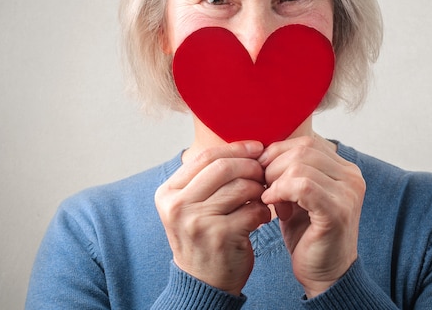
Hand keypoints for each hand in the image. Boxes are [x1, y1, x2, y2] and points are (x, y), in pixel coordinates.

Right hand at [155, 141, 270, 294]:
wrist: (203, 283)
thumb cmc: (202, 237)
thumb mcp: (190, 206)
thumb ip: (207, 177)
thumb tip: (244, 147)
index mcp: (168, 193)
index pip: (205, 157)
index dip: (235, 148)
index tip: (257, 148)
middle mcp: (177, 206)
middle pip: (224, 168)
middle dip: (250, 166)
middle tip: (264, 173)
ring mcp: (197, 221)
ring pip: (241, 187)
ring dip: (259, 190)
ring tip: (262, 198)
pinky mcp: (220, 236)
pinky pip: (252, 210)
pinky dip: (263, 211)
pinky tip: (262, 217)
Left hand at [259, 136, 364, 297]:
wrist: (325, 275)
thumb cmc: (308, 235)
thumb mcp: (297, 195)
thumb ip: (290, 171)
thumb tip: (264, 150)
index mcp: (344, 169)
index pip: (307, 141)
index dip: (278, 152)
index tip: (262, 171)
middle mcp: (352, 177)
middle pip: (303, 148)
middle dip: (274, 164)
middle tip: (263, 186)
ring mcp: (348, 193)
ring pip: (300, 165)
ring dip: (275, 180)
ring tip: (271, 200)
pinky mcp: (337, 211)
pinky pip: (303, 186)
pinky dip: (280, 191)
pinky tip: (271, 204)